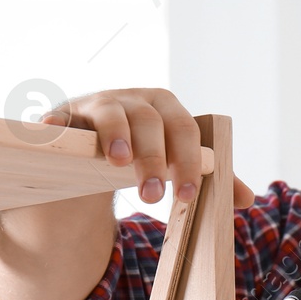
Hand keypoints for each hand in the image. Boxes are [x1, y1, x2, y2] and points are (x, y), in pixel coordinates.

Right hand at [37, 87, 254, 208]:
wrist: (96, 139)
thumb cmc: (144, 148)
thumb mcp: (174, 159)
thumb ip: (206, 176)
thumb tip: (248, 199)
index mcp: (165, 108)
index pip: (184, 129)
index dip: (188, 160)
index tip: (187, 194)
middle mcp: (133, 99)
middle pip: (149, 121)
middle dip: (153, 158)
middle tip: (153, 198)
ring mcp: (98, 103)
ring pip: (111, 114)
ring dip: (117, 135)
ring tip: (118, 162)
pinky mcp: (66, 115)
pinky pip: (62, 118)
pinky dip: (57, 126)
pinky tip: (52, 134)